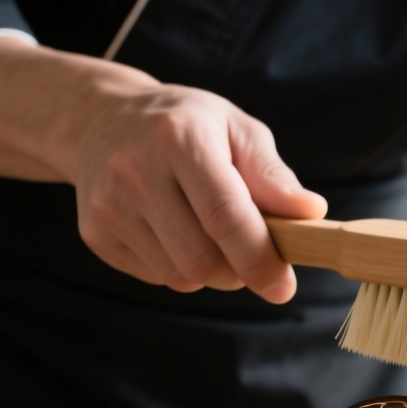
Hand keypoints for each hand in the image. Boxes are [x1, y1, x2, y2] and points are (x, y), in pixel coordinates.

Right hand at [69, 83, 324, 301]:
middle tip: (251, 253)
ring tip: (211, 234)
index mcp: (180, 138)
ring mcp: (109, 206)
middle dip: (238, 271)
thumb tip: (311, 213)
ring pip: (178, 276)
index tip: (283, 286)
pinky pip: (155, 277)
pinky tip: (176, 232)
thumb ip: (272, 174)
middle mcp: (136, 171)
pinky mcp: (95, 233)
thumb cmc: (186, 126)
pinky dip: (179, 268)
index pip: (224, 215)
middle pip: (200, 258)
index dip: (258, 258)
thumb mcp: (235, 129)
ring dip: (210, 271)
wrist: (101, 121)